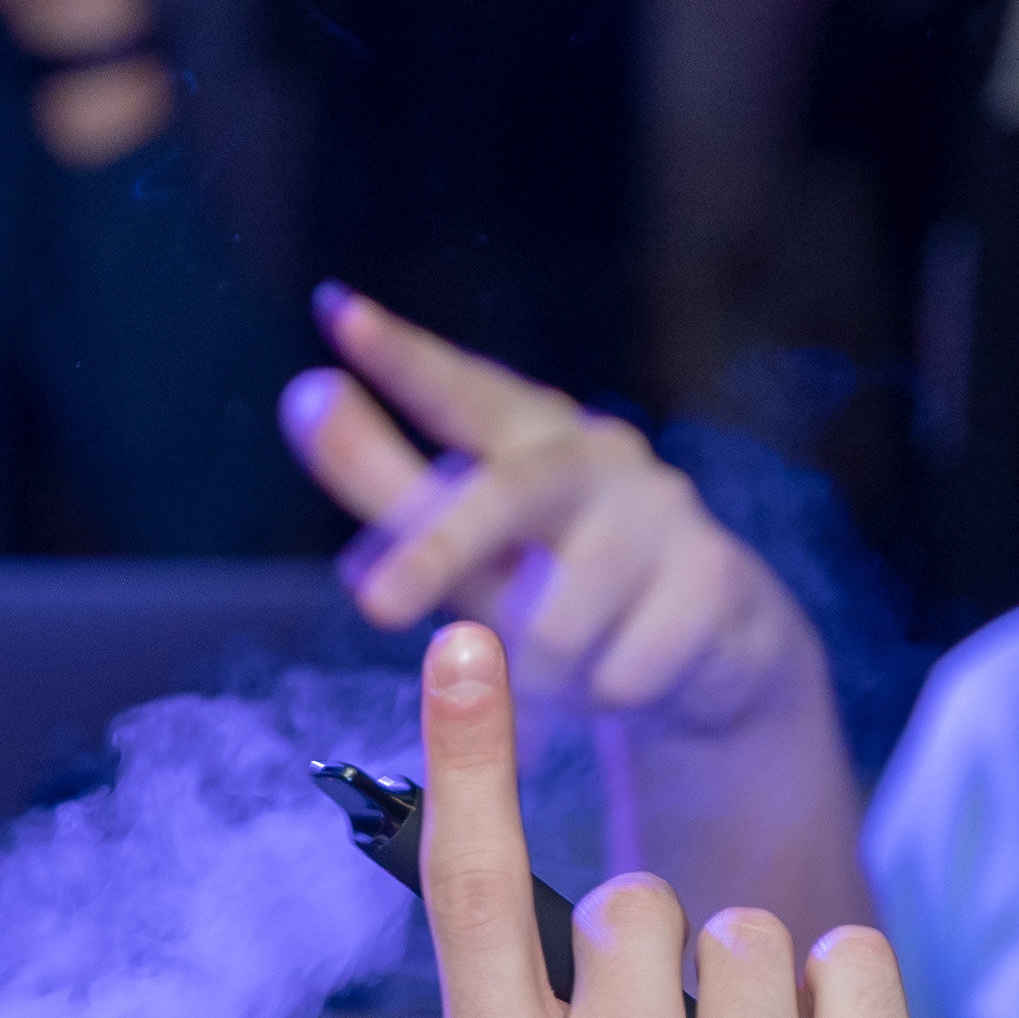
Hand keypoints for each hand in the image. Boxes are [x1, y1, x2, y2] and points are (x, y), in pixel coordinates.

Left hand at [288, 288, 835, 752]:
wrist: (709, 648)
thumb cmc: (561, 584)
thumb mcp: (467, 546)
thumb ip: (384, 479)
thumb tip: (304, 395)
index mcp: (528, 433)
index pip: (460, 390)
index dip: (404, 357)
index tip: (340, 317)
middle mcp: (597, 455)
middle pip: (506, 495)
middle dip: (439, 551)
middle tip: (374, 606)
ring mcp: (663, 510)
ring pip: (557, 627)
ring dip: (538, 678)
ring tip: (559, 677)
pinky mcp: (714, 578)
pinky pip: (619, 675)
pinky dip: (602, 701)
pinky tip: (628, 678)